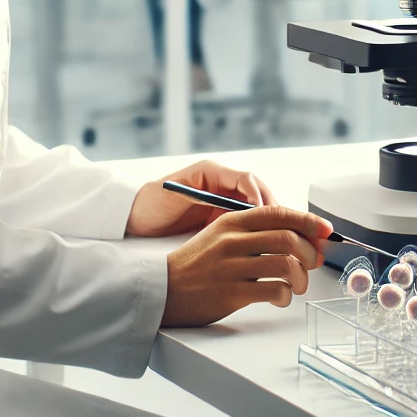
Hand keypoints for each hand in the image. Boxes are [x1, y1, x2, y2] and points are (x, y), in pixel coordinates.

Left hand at [126, 160, 275, 237]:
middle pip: (257, 192)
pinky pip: (246, 221)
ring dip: (267, 221)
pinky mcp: (221, 218)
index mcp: (213, 173)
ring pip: (255, 208)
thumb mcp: (176, 195)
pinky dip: (256, 230)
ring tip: (276, 238)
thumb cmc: (151, 204)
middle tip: (281, 228)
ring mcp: (223, 200)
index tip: (264, 213)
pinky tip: (262, 244)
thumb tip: (226, 200)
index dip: (259, 195)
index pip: (246, 180)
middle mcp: (222, 184)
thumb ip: (202, 195)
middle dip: (271, 209)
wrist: (135, 219)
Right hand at [161, 205, 333, 326]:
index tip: (326, 230)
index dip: (308, 220)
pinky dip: (286, 296)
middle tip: (312, 263)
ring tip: (297, 285)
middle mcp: (233, 240)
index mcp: (232, 221)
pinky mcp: (231, 293)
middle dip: (309, 252)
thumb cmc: (198, 263)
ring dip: (301, 277)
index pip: (279, 213)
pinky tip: (281, 298)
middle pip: (288, 238)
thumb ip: (254, 231)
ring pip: (285, 265)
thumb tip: (297, 235)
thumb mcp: (221, 234)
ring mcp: (231, 267)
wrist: (163, 289)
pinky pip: (273, 291)